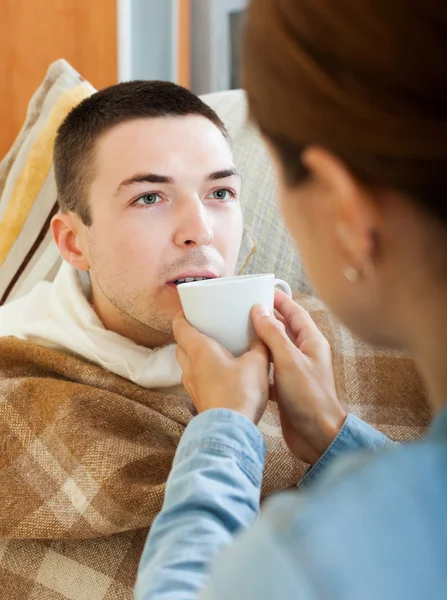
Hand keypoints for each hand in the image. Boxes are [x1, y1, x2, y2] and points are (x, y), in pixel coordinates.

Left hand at [173, 312, 269, 423]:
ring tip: (213, 353)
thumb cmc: (240, 393)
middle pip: (180, 346)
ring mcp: (192, 386)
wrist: (230, 431)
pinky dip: (202, 374)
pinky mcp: (198, 400)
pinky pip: (195, 381)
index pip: (179, 327)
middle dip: (189, 336)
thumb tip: (262, 335)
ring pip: (186, 365)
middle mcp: (190, 367)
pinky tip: (219, 376)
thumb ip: (260, 346)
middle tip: (205, 329)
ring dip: (194, 357)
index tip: (189, 310)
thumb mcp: (257, 364)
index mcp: (200, 350)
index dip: (182, 316)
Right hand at [252, 290, 346, 463]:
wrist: (317, 437)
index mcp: (312, 342)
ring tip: (238, 331)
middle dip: (266, 318)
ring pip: (275, 349)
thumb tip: (260, 310)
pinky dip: (258, 363)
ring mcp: (295, 371)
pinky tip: (242, 361)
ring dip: (260, 340)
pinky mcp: (286, 388)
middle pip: (284, 329)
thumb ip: (274, 334)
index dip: (280, 301)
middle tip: (244, 309)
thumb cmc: (309, 398)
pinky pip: (269, 369)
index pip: (295, 313)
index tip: (261, 291)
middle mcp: (304, 354)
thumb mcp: (289, 361)